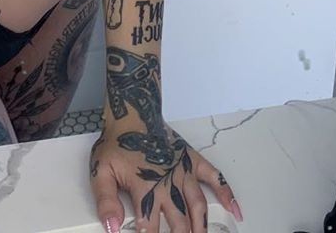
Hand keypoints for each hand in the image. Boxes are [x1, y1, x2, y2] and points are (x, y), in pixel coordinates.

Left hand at [90, 121, 241, 232]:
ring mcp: (184, 172)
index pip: (149, 228)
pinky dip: (227, 194)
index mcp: (146, 188)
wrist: (133, 115)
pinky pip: (215, 178)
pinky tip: (235, 210)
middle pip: (178, 222)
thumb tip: (112, 227)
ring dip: (201, 227)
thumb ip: (106, 201)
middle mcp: (168, 182)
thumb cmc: (118, 143)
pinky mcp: (193, 161)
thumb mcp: (101, 171)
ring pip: (198, 207)